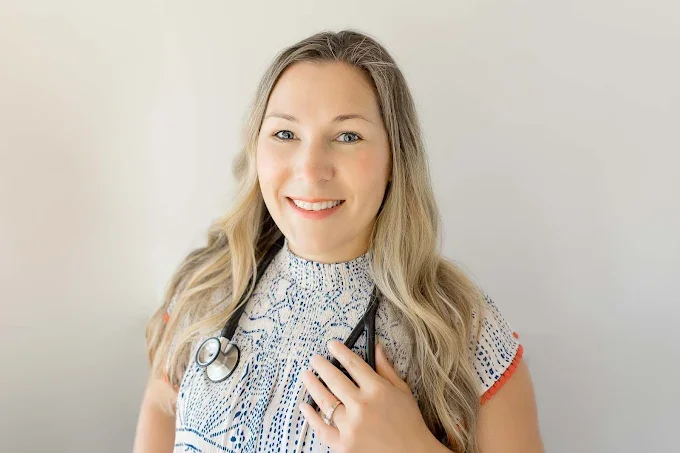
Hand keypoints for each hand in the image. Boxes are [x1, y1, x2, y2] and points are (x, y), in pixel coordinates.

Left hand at [300, 340, 438, 452]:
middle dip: (321, 366)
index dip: (341, 352)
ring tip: (306, 376)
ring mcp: (351, 426)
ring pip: (325, 401)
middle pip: (335, 380)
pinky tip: (304, 406)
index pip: (354, 365)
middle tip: (314, 359)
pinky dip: (310, 417)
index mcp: (377, 390)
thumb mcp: (402, 391)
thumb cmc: (409, 423)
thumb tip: (376, 347)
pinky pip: (322, 428)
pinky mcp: (344, 445)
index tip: (332, 345)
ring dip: (312, 386)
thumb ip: (386, 368)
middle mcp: (362, 405)